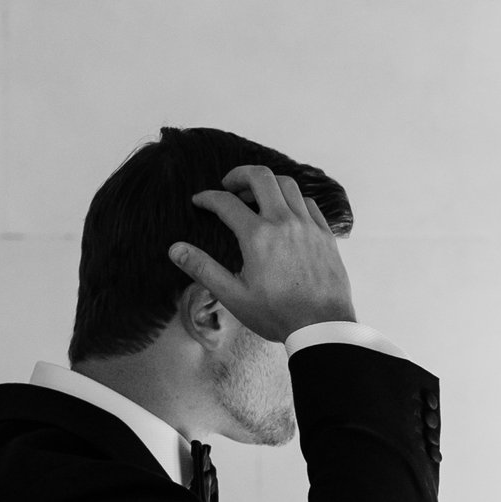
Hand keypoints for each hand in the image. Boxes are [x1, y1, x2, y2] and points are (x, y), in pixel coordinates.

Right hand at [168, 165, 357, 342]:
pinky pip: (308, 202)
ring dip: (267, 183)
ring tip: (255, 195)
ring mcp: (307, 225)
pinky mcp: (324, 233)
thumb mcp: (233, 296)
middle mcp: (283, 222)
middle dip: (239, 175)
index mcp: (257, 236)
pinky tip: (285, 211)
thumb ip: (203, 269)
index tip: (200, 201)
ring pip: (287, 184)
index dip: (208, 198)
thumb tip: (176, 249)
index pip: (226, 203)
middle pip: (260, 177)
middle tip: (228, 185)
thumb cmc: (277, 315)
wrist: (322, 326)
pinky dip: (292, 198)